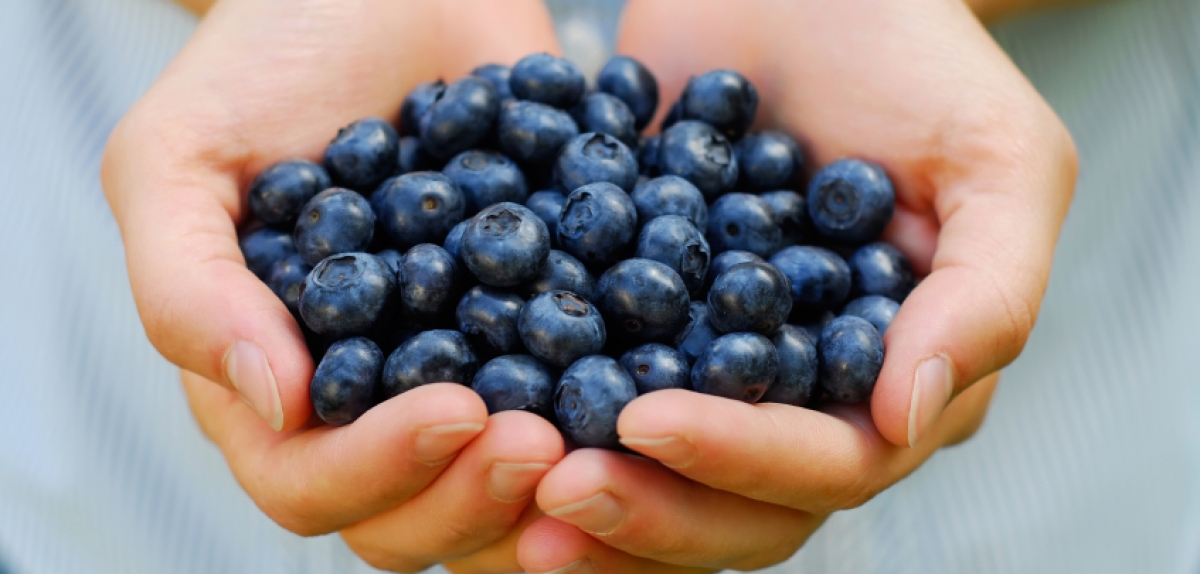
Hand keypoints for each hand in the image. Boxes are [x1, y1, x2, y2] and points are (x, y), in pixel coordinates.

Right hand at [102, 1, 565, 569]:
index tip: (459, 410)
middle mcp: (366, 399)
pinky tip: (660, 385)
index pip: (306, 483)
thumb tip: (275, 405)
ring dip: (556, 480)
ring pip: (502, 485)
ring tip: (608, 425)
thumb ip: (187, 287)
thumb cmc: (266, 62)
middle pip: (412, 515)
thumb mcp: (178, 157)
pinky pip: (582, 395)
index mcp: (270, 381)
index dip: (378, 470)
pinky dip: (618, 409)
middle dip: (477, 497)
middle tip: (545, 441)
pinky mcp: (541, 324)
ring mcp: (460, 367)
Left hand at [518, 0, 1076, 570]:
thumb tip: (910, 420)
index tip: (645, 423)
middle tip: (553, 489)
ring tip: (504, 478)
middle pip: (737, 505)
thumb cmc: (913, 54)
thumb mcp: (996, 159)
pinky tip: (476, 416)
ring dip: (586, 487)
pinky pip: (590, 386)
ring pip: (659, 474)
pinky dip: (541, 411)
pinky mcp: (642, 322)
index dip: (740, 459)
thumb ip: (986, 295)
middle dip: (649, 507)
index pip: (829, 463)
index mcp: (901, 378)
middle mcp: (809, 397)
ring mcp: (719, 366)